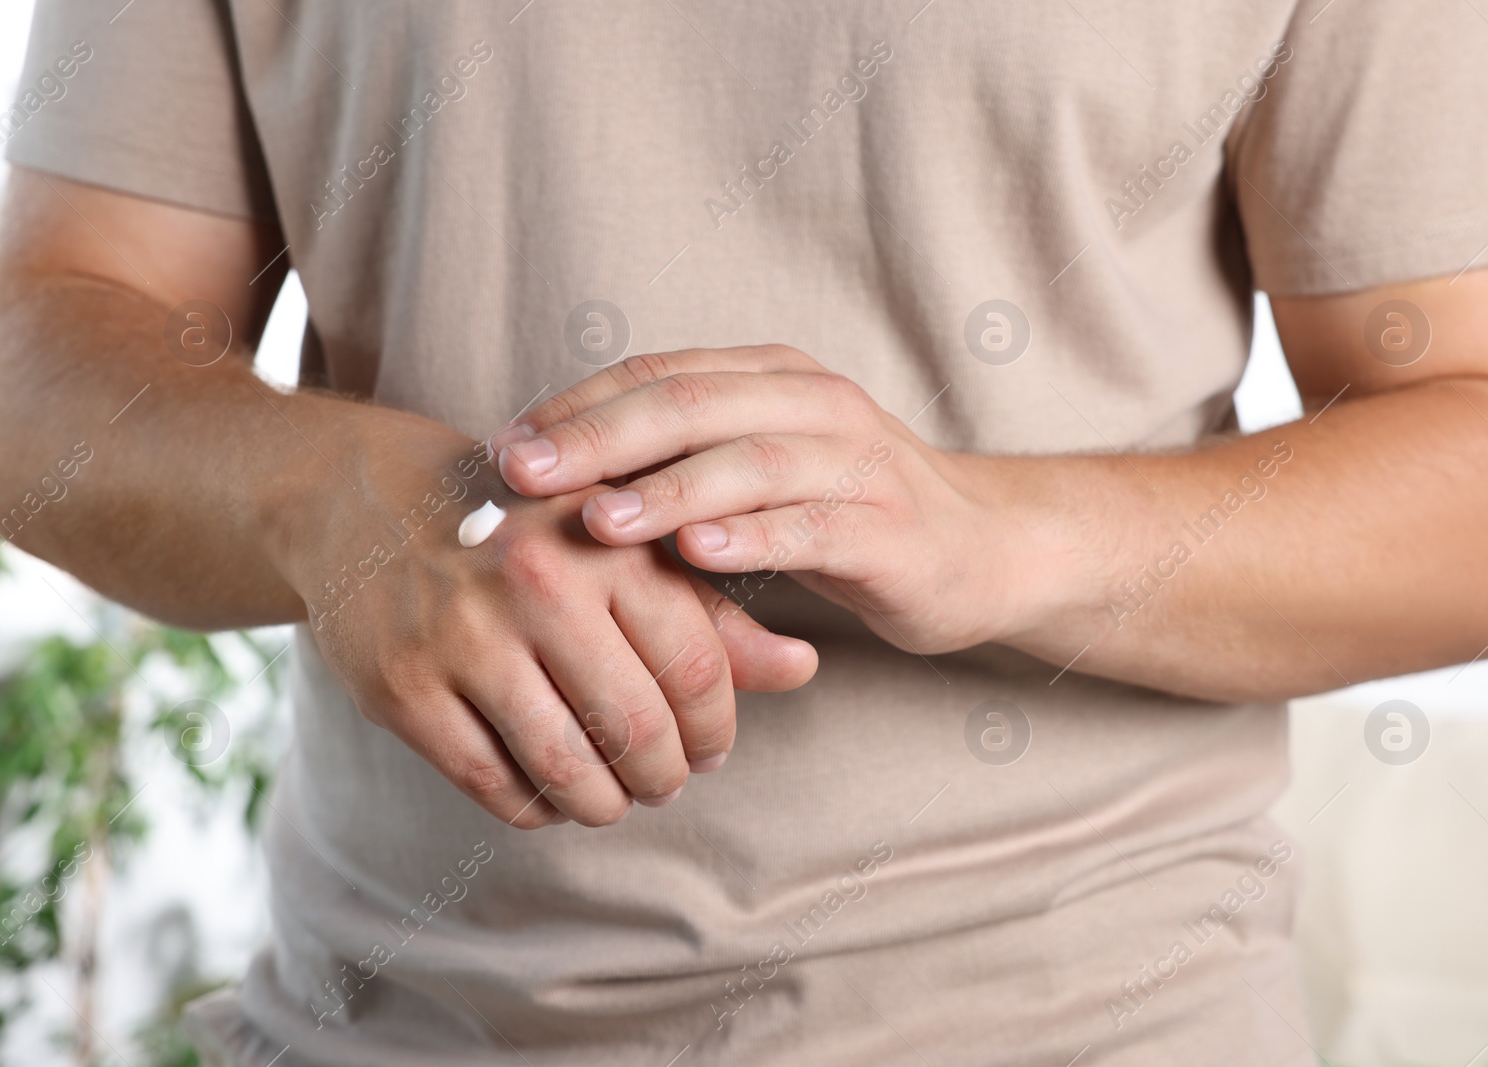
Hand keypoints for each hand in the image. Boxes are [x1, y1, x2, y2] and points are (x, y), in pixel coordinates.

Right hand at [278, 416, 816, 827]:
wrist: (371, 499)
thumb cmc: (529, 529)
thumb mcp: (624, 548)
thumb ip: (714, 613)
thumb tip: (805, 667)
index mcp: (606, 542)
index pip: (695, 669)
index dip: (716, 728)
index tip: (712, 746)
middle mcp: (537, 584)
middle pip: (637, 727)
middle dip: (665, 775)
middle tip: (667, 780)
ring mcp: (462, 638)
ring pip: (566, 768)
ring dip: (605, 803)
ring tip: (615, 796)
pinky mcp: (403, 689)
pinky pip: (491, 783)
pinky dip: (535, 807)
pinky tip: (550, 793)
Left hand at [489, 346, 1031, 653]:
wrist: (983, 547)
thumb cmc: (845, 512)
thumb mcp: (760, 473)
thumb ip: (679, 464)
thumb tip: (554, 484)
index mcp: (773, 379)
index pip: (659, 374)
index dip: (577, 407)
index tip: (504, 449)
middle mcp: (814, 404)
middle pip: (691, 404)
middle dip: (598, 439)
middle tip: (524, 475)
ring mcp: (856, 462)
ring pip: (750, 461)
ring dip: (668, 488)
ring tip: (599, 521)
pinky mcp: (888, 528)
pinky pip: (813, 526)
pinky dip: (754, 537)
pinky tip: (699, 554)